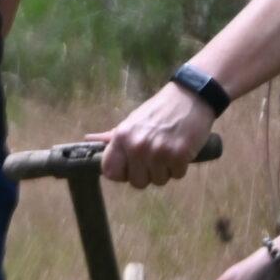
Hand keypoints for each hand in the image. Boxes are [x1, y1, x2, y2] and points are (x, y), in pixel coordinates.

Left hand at [96, 82, 214, 188]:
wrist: (190, 96)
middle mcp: (137, 146)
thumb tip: (89, 140)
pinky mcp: (179, 156)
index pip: (110, 172)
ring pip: (158, 181)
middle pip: (137, 182)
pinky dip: (180, 166)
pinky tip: (180, 149)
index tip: (131, 166)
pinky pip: (176, 176)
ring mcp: (158, 152)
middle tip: (155, 156)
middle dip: (147, 173)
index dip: (122, 172)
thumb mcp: (132, 121)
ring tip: (168, 150)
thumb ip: (113, 137)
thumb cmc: (159, 109)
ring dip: (165, 170)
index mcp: (121, 137)